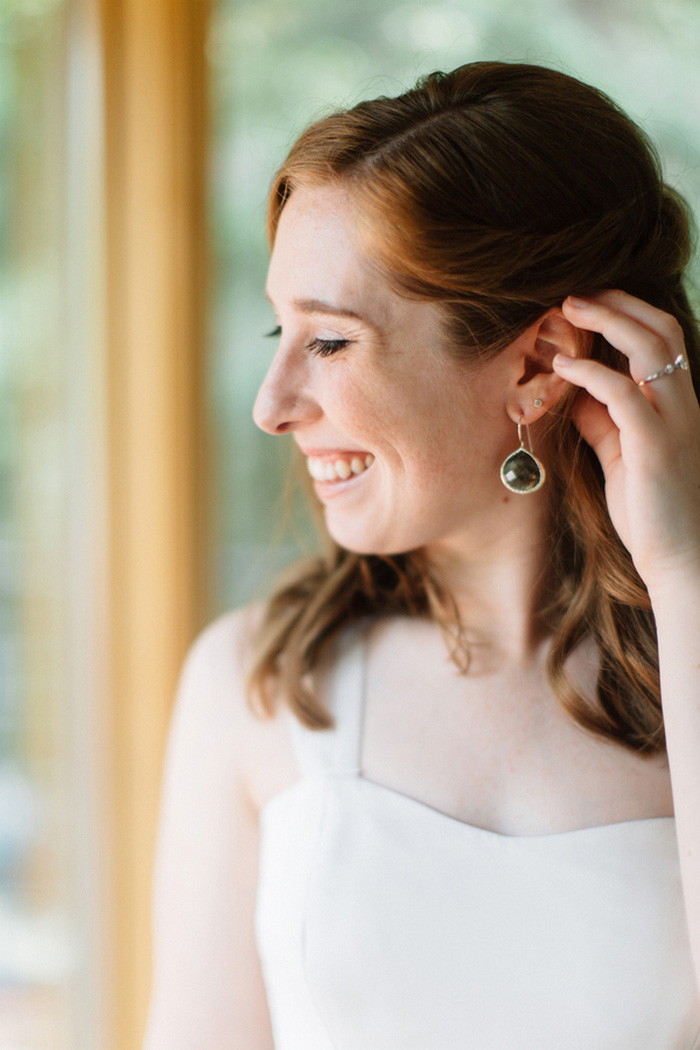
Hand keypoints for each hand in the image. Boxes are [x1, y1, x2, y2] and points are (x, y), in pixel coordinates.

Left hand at [552, 289, 699, 593]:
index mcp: (678, 405)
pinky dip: (591, 372)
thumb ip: (604, 424)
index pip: (665, 339)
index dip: (629, 312)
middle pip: (661, 330)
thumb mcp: (623, 457)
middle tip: (574, 295)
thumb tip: (575, 396)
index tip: (590, 303)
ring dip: (606, 321)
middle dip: (617, 303)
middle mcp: (683, 405)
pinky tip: (563, 366)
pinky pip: (623, 393)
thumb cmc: (653, 512)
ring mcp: (673, 422)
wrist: (684, 560)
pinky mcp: (654, 445)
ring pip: (649, 348)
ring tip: (566, 310)